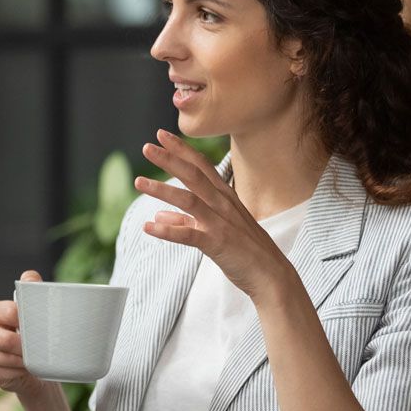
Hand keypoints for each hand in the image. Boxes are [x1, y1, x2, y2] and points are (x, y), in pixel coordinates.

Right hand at [0, 270, 47, 398]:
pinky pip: (4, 373)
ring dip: (24, 361)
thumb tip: (30, 276)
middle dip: (28, 347)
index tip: (43, 327)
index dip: (30, 321)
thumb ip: (31, 289)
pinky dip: (18, 372)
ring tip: (34, 359)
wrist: (26, 364)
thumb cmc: (28, 334)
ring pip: (6, 359)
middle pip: (7, 340)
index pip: (11, 313)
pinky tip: (24, 369)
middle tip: (42, 349)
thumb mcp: (31, 311)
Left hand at [135, 129, 293, 303]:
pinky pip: (189, 234)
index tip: (161, 135)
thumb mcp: (215, 229)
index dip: (181, 150)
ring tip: (139, 182)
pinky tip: (148, 226)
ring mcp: (221, 223)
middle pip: (193, 175)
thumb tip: (159, 214)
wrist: (270, 275)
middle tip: (148, 146)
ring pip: (189, 200)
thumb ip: (186, 220)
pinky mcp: (218, 244)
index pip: (200, 166)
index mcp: (224, 197)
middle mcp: (223, 205)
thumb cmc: (245, 250)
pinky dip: (168, 230)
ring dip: (162, 190)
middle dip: (170, 159)